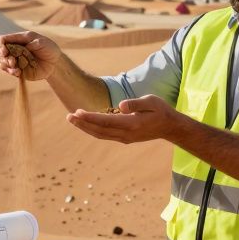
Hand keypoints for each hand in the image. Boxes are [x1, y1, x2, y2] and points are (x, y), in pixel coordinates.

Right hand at [0, 31, 61, 80]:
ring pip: (1, 62)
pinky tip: (18, 72)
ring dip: (6, 65)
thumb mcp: (44, 42)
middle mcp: (13, 49)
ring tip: (16, 68)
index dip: (0, 45)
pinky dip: (11, 72)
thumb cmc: (49, 48)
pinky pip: (9, 71)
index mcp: (17, 39)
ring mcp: (14, 60)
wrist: (55, 63)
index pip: (1, 40)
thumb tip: (26, 47)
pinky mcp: (17, 70)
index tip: (4, 52)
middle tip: (12, 62)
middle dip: (2, 57)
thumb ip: (35, 43)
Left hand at [67, 94, 187, 144]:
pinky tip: (85, 124)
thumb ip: (136, 103)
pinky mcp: (124, 138)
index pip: (106, 121)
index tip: (77, 112)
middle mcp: (126, 134)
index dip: (90, 117)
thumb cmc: (161, 110)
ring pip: (100, 134)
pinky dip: (93, 130)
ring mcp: (124, 138)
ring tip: (73, 120)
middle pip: (99, 130)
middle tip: (68, 116)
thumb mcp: (152, 101)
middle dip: (83, 123)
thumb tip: (121, 105)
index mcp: (131, 124)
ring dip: (85, 128)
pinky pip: (105, 135)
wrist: (170, 127)